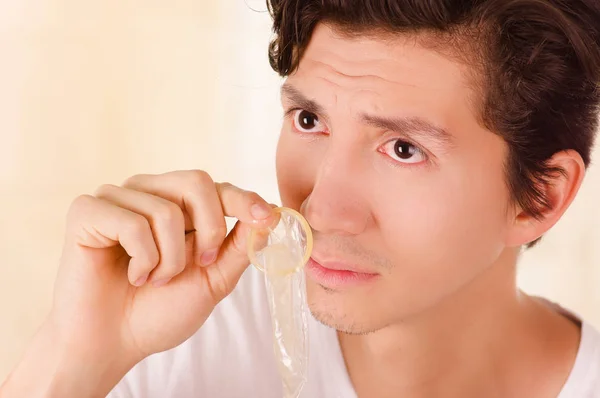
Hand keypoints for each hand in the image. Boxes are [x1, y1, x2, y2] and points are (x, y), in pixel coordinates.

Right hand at [50, 170, 273, 365]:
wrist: (112, 343)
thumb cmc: (160, 311)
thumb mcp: (213, 280)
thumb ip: (240, 246)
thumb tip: (271, 214)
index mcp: (180, 206)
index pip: (218, 187)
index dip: (244, 199)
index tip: (266, 217)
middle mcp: (149, 193)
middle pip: (196, 182)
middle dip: (208, 230)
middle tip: (198, 266)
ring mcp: (117, 198)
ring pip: (166, 210)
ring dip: (170, 260)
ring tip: (154, 280)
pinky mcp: (88, 211)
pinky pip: (132, 224)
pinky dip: (142, 260)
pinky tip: (132, 277)